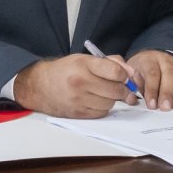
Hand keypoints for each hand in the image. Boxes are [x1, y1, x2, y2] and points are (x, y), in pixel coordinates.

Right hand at [14, 54, 137, 117]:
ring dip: (112, 99)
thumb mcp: (85, 58)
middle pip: (116, 90)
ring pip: (110, 103)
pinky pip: (101, 113)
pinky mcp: (77, 113)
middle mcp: (80, 82)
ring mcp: (78, 99)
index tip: (124, 76)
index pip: (116, 72)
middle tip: (120, 87)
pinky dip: (103, 107)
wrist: (41, 86)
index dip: (125, 75)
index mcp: (84, 64)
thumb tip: (131, 73)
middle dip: (122, 89)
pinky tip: (96, 100)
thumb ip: (111, 62)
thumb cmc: (66, 70)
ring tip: (103, 92)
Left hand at [127, 50, 172, 109]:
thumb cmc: (140, 70)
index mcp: (149, 60)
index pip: (152, 73)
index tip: (151, 104)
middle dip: (167, 92)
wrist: (150, 57)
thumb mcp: (131, 75)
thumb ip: (132, 87)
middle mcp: (165, 61)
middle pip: (169, 75)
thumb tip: (131, 99)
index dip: (152, 90)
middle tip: (165, 107)